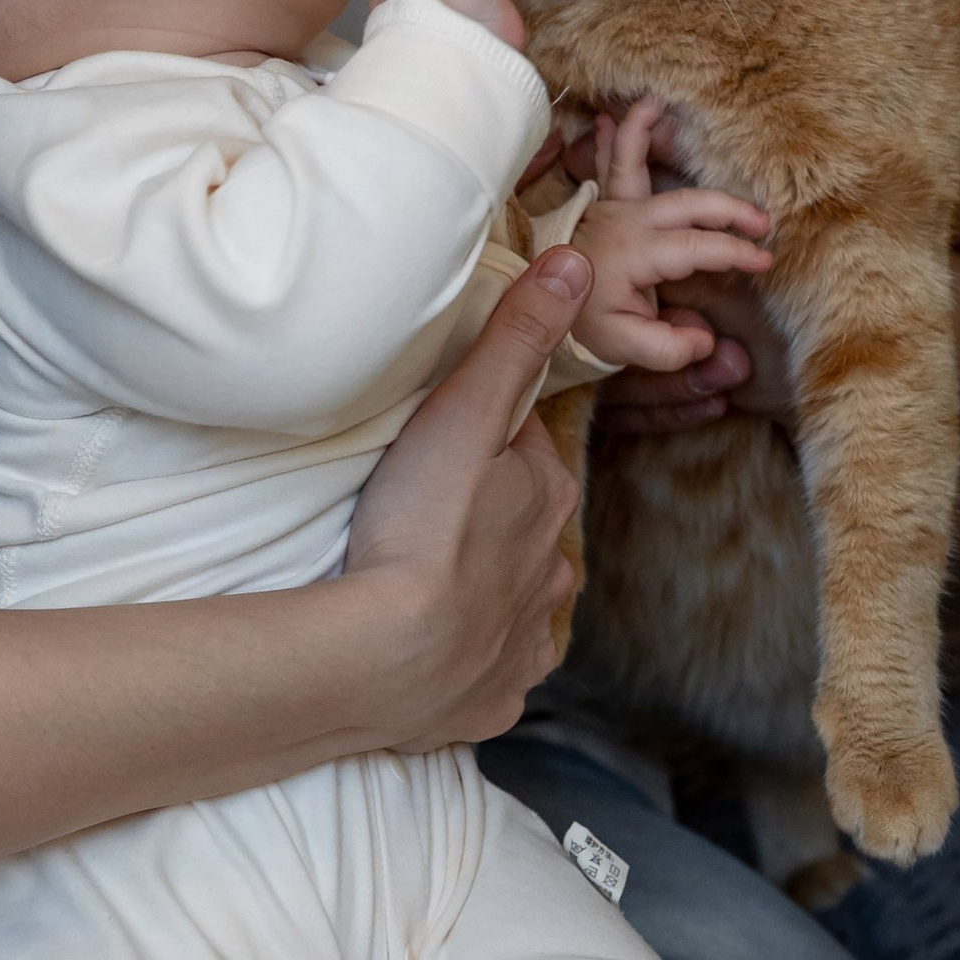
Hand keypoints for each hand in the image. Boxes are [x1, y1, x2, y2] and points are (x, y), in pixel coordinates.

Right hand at [342, 250, 590, 745]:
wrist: (382, 657)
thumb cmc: (421, 527)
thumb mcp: (463, 411)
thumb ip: (515, 336)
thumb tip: (576, 260)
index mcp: (546, 496)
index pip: (525, 447)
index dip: (488, 435)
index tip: (446, 435)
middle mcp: (550, 572)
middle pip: (526, 523)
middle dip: (493, 510)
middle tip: (429, 504)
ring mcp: (521, 641)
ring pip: (518, 598)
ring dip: (489, 585)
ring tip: (434, 575)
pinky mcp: (490, 699)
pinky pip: (491, 669)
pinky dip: (473, 656)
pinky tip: (441, 647)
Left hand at [572, 97, 772, 373]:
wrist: (546, 314)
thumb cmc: (587, 327)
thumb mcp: (623, 345)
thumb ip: (664, 347)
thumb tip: (704, 339)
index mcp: (634, 253)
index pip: (697, 246)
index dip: (735, 252)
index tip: (764, 261)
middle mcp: (624, 221)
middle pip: (686, 203)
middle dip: (728, 208)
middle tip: (763, 222)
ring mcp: (610, 208)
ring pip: (632, 164)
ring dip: (645, 133)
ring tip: (654, 101)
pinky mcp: (603, 206)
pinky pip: (608, 166)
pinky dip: (611, 138)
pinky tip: (606, 116)